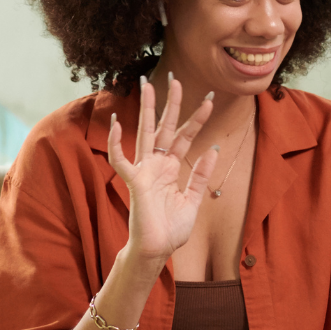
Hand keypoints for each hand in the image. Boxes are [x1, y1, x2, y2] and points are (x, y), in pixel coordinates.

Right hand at [107, 77, 218, 266]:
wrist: (157, 251)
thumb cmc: (171, 229)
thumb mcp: (193, 200)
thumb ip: (200, 176)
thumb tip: (213, 150)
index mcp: (171, 168)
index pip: (184, 136)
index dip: (197, 118)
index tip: (209, 100)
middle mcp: (157, 164)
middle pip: (164, 126)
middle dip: (170, 103)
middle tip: (176, 79)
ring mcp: (144, 171)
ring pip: (144, 133)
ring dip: (146, 109)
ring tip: (147, 85)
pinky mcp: (134, 182)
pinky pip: (121, 159)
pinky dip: (117, 143)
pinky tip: (117, 124)